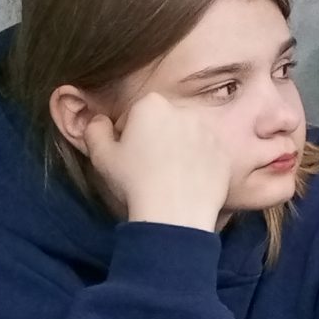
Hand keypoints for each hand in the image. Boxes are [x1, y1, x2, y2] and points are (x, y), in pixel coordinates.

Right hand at [79, 92, 235, 230]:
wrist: (175, 214)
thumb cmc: (134, 182)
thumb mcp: (101, 155)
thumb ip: (95, 130)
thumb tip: (99, 121)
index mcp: (152, 105)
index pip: (136, 113)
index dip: (128, 134)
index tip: (127, 154)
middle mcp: (184, 112)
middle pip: (164, 122)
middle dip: (155, 138)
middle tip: (147, 166)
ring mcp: (208, 133)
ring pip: (187, 137)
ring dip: (178, 150)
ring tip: (168, 176)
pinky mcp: (223, 154)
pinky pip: (206, 155)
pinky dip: (198, 165)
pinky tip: (186, 183)